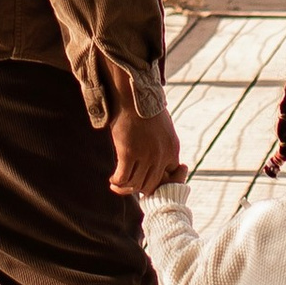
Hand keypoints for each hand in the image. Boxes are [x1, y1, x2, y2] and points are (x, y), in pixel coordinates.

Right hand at [108, 81, 183, 196]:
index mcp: (172, 149)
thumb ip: (161, 144)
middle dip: (139, 188)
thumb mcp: (162, 129)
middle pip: (151, 184)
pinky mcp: (129, 153)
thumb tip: (154, 157)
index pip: (168, 178)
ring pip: (136, 184)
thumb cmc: (144, 109)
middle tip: (128, 185)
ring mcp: (146, 155)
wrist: (133, 95)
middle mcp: (162, 155)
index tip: (143, 180)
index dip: (155, 182)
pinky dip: (117, 182)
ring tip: (117, 184)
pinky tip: (112, 180)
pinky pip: (123, 178)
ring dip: (125, 188)